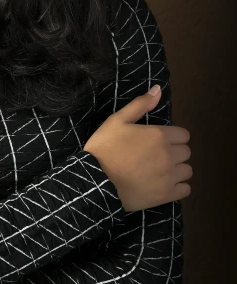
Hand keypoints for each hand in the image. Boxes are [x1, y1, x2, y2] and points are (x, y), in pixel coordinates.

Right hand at [84, 85, 191, 211]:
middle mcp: (169, 154)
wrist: (96, 180)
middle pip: (186, 152)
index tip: (158, 142)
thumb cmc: (105, 148)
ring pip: (187, 171)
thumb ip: (140, 104)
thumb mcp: (117, 120)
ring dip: (177, 170)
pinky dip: (177, 187)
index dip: (172, 137)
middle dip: (174, 152)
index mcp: (160, 135)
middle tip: (156, 156)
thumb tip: (158, 89)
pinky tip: (162, 185)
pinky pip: (185, 189)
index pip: (183, 135)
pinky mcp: (167, 194)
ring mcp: (170, 176)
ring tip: (159, 171)